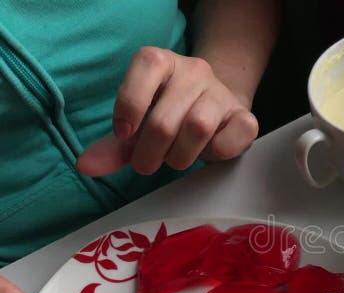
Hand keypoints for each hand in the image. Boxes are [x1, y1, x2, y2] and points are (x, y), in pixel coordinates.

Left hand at [77, 47, 258, 176]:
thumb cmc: (170, 116)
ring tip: (175, 160)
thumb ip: (115, 146)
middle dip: (150, 151)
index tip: (123, 134)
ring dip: (180, 156)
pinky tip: (208, 153)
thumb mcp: (138, 126)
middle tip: (146, 165)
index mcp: (163, 62)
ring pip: (198, 127)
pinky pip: (230, 139)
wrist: (217, 113)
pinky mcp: (245, 117)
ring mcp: (222, 93)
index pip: (147, 65)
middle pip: (165, 117)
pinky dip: (215, 153)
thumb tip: (86, 166)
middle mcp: (195, 71)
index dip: (130, 103)